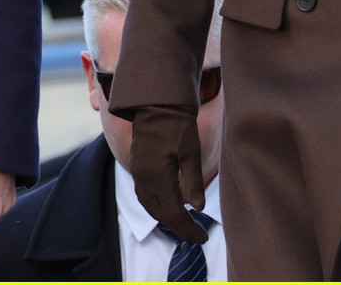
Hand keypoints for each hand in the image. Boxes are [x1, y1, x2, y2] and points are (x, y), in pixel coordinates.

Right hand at [128, 106, 206, 242]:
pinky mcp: (137, 166)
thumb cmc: (178, 125)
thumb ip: (194, 182)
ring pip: (150, 207)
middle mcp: (144, 178)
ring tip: (184, 226)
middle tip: (197, 236)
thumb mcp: (192, 152)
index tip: (203, 237)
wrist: (157, 103)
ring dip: (167, 219)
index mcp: (159, 176)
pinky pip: (144, 196)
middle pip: (161, 214)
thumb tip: (198, 209)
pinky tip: (166, 208)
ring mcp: (138, 172)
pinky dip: (156, 207)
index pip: (174, 212)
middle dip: (180, 228)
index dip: (189, 228)